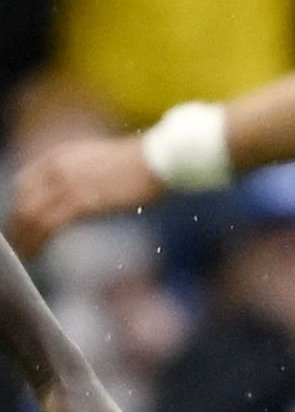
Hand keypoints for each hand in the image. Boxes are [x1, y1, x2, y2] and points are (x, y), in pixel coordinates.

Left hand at [8, 136, 161, 257]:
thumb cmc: (143, 163)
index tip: (20, 224)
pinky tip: (35, 255)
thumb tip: (80, 194)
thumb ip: (82, 174)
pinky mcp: (80, 202)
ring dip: (22, 239)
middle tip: (18, 246)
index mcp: (60, 156)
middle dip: (15, 226)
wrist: (160, 159)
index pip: (23, 183)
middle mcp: (56, 168)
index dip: (17, 206)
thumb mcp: (101, 162)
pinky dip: (36, 243)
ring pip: (29, 216)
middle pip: (21, 201)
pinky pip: (46, 227)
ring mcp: (67, 185)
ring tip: (24, 256)